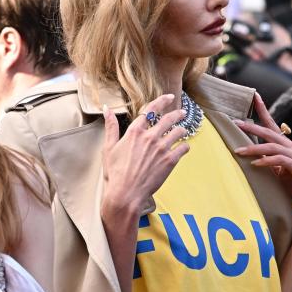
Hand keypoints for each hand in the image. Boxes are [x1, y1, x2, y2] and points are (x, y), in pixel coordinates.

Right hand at [99, 95, 189, 221]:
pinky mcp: (170, 161)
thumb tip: (106, 109)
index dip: (162, 101)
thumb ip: (110, 127)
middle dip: (178, 114)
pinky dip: (185, 147)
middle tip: (182, 113)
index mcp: (135, 132)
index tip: (168, 98)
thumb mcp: (108, 148)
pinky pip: (183, 148)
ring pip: (179, 132)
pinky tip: (184, 148)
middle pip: (169, 119)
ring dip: (182, 130)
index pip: (151, 110)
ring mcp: (161, 149)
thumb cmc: (115, 173)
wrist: (125, 193)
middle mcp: (150, 137)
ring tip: (184, 131)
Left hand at [234, 92, 291, 215]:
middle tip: (236, 123)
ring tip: (239, 151)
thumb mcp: (279, 171)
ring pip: (272, 146)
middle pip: (270, 132)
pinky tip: (255, 164)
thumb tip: (255, 157)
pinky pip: (280, 160)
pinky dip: (266, 161)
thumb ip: (270, 162)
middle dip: (253, 127)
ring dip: (254, 148)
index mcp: (287, 146)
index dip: (264, 111)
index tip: (255, 96)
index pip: (273, 125)